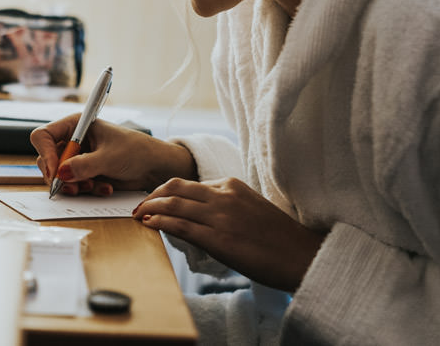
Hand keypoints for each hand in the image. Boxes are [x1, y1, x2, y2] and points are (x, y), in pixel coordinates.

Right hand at [30, 115, 196, 195]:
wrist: (153, 167)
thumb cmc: (136, 151)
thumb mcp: (109, 157)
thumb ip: (84, 166)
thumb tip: (61, 174)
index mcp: (76, 125)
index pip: (43, 136)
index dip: (46, 154)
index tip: (55, 172)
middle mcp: (73, 140)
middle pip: (47, 158)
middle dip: (59, 175)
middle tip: (74, 186)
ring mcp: (77, 158)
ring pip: (58, 175)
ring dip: (74, 185)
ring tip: (94, 186)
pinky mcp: (83, 174)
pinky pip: (72, 185)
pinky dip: (85, 190)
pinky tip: (104, 187)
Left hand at [132, 177, 325, 291]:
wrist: (301, 255)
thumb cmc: (278, 237)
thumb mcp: (250, 208)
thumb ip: (225, 205)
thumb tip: (198, 212)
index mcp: (232, 185)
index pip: (189, 183)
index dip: (167, 192)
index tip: (156, 200)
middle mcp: (224, 195)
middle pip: (175, 187)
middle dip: (152, 195)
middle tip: (140, 205)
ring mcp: (220, 216)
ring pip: (173, 204)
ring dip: (150, 208)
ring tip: (138, 215)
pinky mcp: (218, 239)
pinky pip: (180, 225)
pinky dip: (160, 222)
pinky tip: (150, 225)